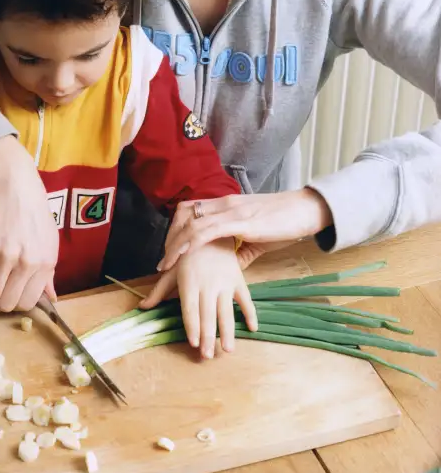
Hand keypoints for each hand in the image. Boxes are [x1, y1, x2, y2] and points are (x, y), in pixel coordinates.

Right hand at [0, 136, 58, 311]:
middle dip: (0, 299)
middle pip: (7, 304)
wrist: (16, 188)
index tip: (12, 292)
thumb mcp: (49, 242)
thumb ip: (48, 273)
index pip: (28, 303)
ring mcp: (5, 256)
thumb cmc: (35, 215)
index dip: (17, 301)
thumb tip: (51, 298)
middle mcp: (27, 263)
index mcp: (45, 263)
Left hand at [140, 238, 257, 358]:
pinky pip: (246, 299)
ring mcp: (225, 283)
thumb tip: (141, 307)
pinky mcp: (238, 280)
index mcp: (189, 282)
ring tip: (228, 350)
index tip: (192, 343)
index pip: (190, 309)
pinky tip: (253, 328)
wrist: (210, 233)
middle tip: (208, 356)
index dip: (191, 326)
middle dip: (207, 336)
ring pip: (226, 310)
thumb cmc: (187, 255)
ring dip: (228, 331)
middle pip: (207, 314)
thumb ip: (158, 291)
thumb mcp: (171, 271)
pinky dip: (250, 313)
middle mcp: (207, 284)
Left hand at [158, 189, 331, 272]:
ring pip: (193, 223)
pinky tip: (185, 255)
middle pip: (184, 214)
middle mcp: (224, 203)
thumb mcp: (256, 237)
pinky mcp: (241, 221)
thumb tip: (229, 269)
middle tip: (165, 261)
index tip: (171, 250)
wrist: (306, 210)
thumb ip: (240, 251)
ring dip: (176, 244)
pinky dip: (193, 242)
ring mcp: (232, 211)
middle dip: (170, 237)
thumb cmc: (284, 222)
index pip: (190, 210)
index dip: (175, 228)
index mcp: (226, 204)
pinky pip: (210, 230)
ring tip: (167, 265)